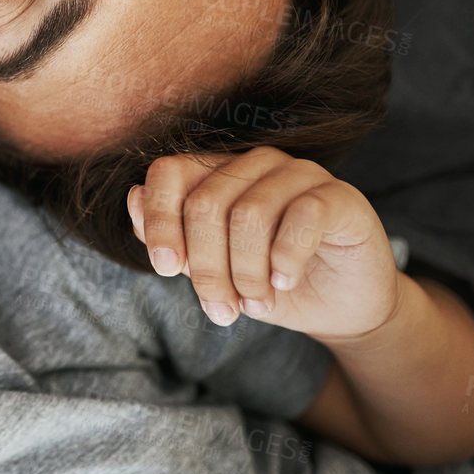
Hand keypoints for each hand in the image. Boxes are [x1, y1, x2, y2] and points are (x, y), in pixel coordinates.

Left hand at [126, 147, 400, 340]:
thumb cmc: (266, 283)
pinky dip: (285, 258)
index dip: (160, 219)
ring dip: (246, 272)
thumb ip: (170, 237)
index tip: (166, 269)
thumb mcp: (210, 269)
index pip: (168, 173)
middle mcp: (255, 163)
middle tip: (221, 310)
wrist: (338, 308)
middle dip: (206, 267)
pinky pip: (301, 217)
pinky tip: (285, 282)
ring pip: (249, 213)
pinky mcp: (339, 196)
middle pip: (206, 204)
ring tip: (256, 303)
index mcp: (218, 173)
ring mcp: (299, 173)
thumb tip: (133, 198)